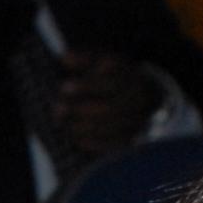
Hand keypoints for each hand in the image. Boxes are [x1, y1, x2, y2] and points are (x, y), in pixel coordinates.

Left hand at [47, 48, 160, 165]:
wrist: (144, 94)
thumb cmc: (113, 76)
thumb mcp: (101, 62)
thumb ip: (84, 59)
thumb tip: (65, 58)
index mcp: (132, 76)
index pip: (110, 81)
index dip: (87, 85)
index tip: (64, 87)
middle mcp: (139, 98)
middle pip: (111, 107)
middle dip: (82, 109)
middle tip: (58, 109)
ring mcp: (140, 119)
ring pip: (113, 126)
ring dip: (85, 126)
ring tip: (64, 123)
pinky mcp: (135, 137)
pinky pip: (116, 144)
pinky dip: (96, 143)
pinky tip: (77, 139)